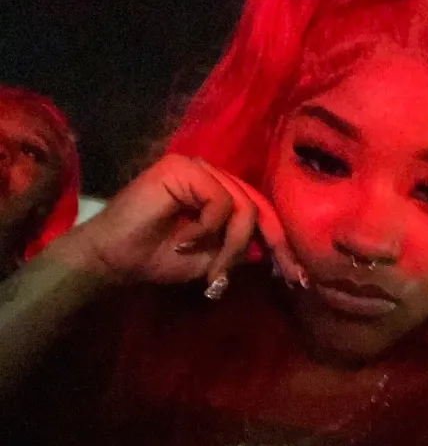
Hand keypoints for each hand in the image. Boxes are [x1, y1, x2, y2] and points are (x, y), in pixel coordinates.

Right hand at [48, 155, 304, 289]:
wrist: (113, 259)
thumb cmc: (156, 259)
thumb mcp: (211, 259)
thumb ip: (241, 249)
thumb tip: (270, 249)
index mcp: (220, 192)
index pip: (261, 210)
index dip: (280, 241)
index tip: (296, 277)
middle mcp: (212, 175)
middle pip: (259, 205)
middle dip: (274, 244)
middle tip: (283, 277)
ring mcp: (198, 168)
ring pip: (244, 207)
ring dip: (231, 247)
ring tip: (210, 271)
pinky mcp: (183, 168)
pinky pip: (220, 202)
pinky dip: (207, 230)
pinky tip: (183, 242)